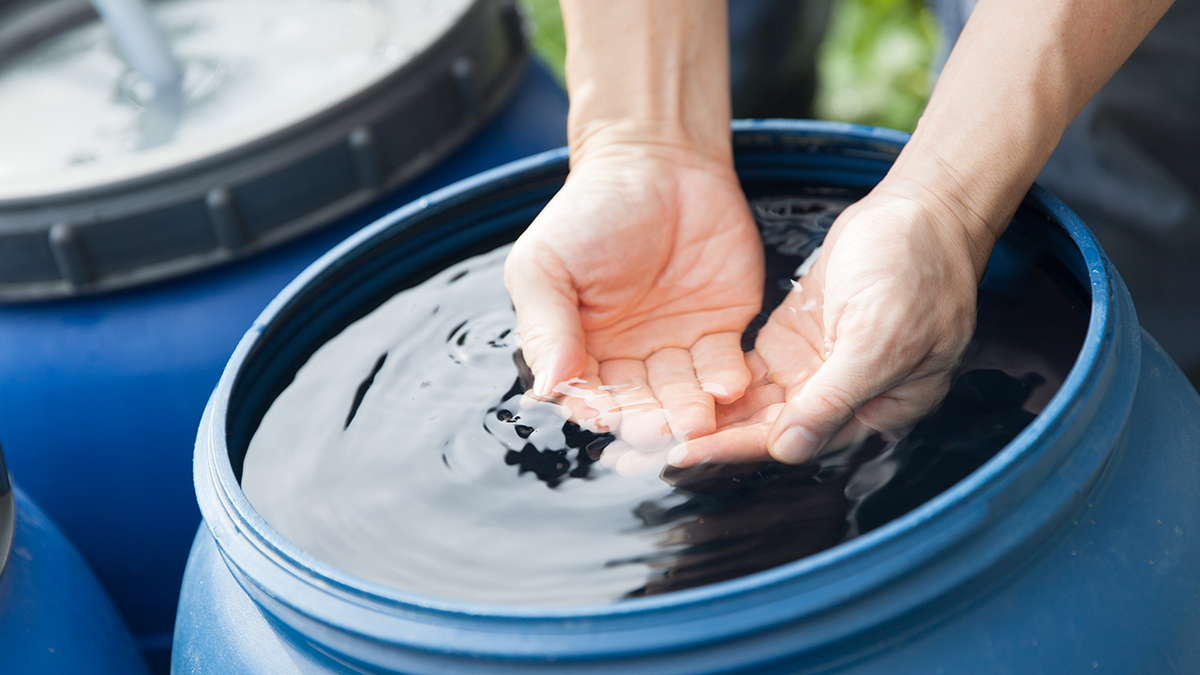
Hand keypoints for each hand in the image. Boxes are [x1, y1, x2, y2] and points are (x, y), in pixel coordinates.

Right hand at [504, 146, 763, 453]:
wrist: (657, 160)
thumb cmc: (590, 209)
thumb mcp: (546, 264)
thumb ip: (545, 326)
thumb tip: (546, 386)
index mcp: (580, 347)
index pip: (587, 392)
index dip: (595, 407)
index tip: (604, 417)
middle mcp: (629, 357)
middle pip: (639, 402)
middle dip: (649, 420)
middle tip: (658, 433)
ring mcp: (677, 347)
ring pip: (683, 393)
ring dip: (689, 411)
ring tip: (697, 421)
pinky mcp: (722, 330)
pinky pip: (725, 366)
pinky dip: (727, 380)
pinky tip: (729, 388)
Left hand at [668, 186, 985, 466]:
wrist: (922, 209)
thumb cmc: (917, 270)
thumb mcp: (879, 339)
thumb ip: (834, 398)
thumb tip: (789, 450)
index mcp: (874, 411)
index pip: (793, 439)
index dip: (735, 448)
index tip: (680, 454)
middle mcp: (840, 399)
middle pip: (765, 430)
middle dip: (708, 440)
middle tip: (646, 449)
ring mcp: (814, 370)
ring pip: (752, 405)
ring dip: (705, 416)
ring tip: (647, 425)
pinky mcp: (793, 341)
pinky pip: (749, 373)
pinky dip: (715, 382)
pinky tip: (671, 388)